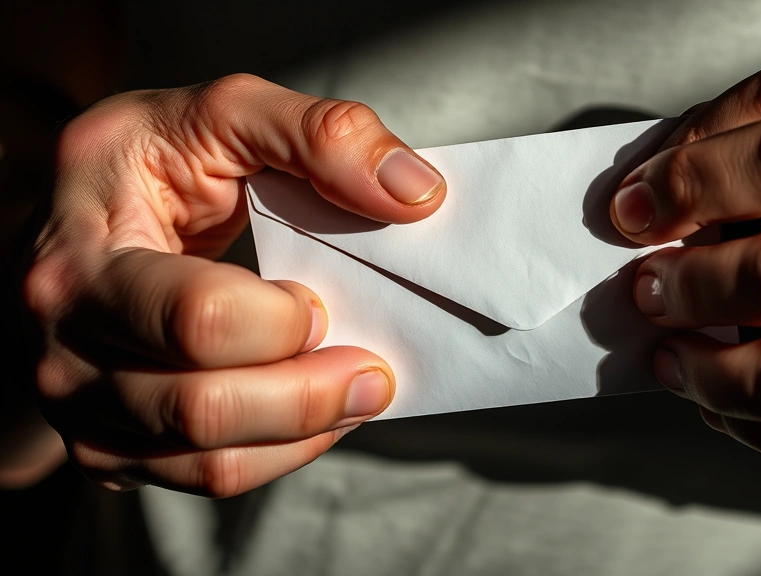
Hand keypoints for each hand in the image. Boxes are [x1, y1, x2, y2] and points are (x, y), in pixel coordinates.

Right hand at [23, 74, 445, 495]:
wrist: (85, 218)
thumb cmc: (148, 166)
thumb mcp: (222, 114)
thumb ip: (321, 136)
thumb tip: (414, 191)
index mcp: (85, 257)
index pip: (199, 320)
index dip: (285, 320)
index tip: (323, 299)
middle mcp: (67, 345)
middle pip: (202, 408)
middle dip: (311, 393)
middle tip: (372, 368)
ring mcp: (82, 405)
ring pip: (208, 462)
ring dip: (306, 432)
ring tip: (357, 390)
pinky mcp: (111, 444)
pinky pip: (205, 479)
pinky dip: (279, 455)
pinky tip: (313, 414)